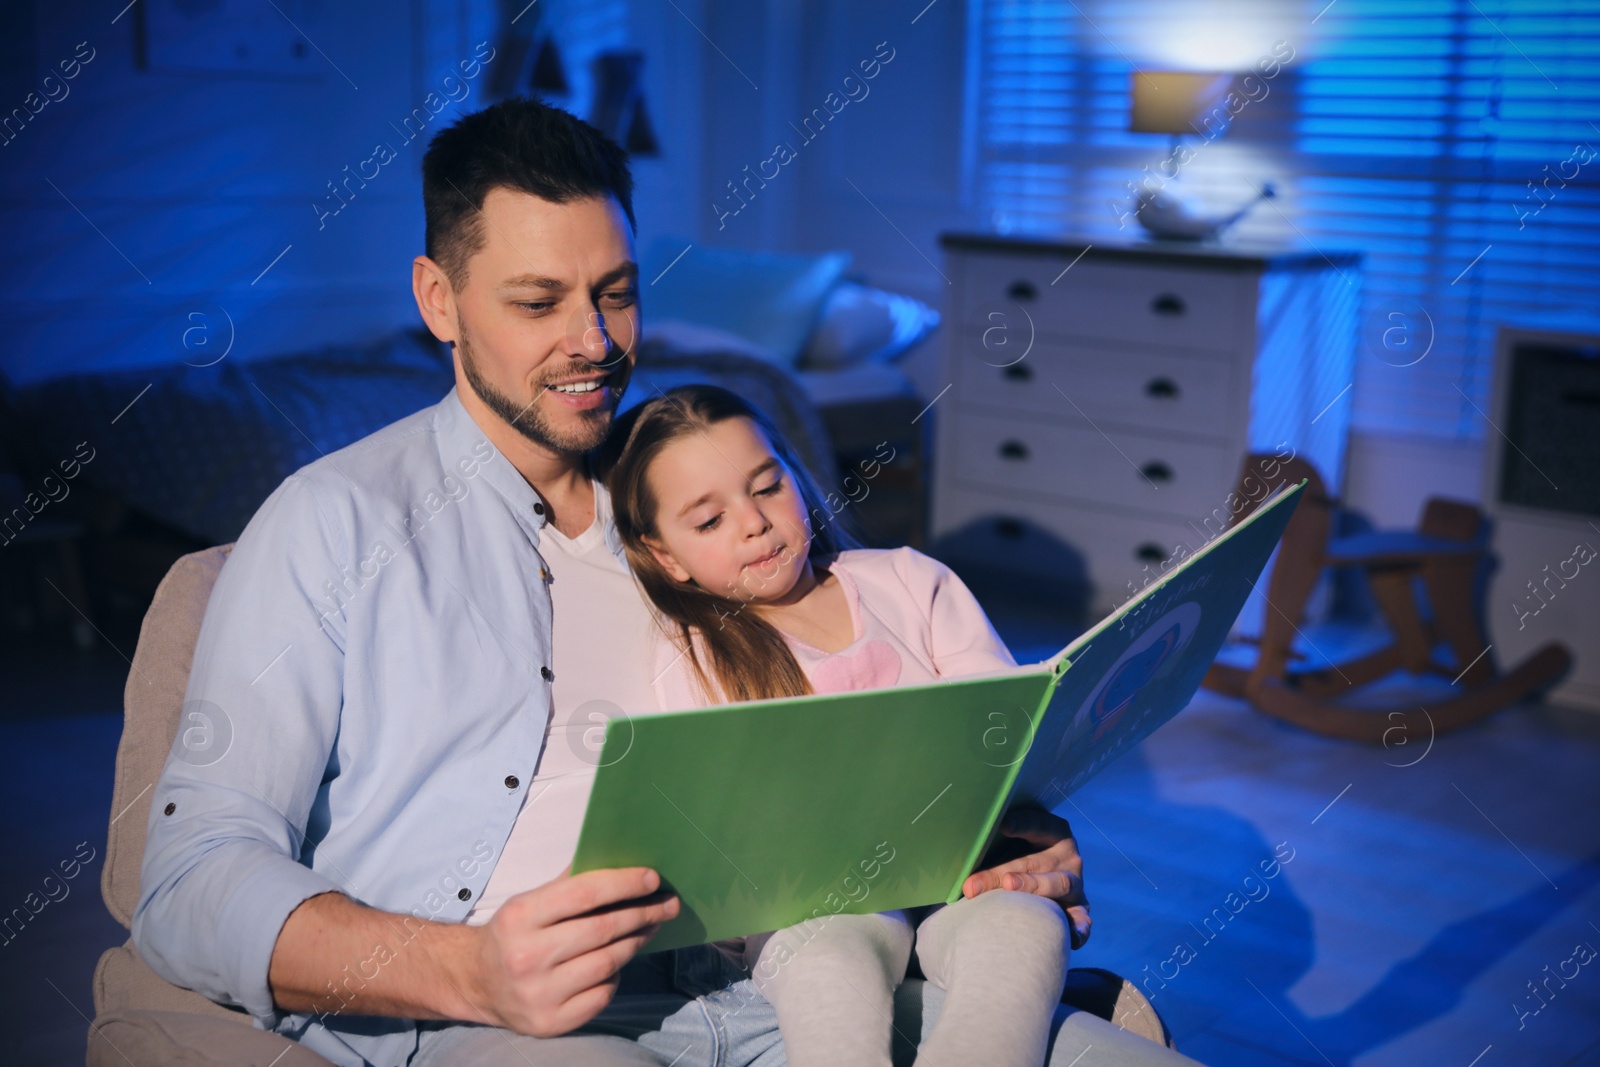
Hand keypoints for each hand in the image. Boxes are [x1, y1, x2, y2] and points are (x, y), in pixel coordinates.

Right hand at [470, 866, 679, 1035]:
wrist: (476, 982)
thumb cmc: (513, 933)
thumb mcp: (529, 901)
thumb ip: (569, 883)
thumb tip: (619, 860)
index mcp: (521, 917)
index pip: (584, 894)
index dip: (623, 884)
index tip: (652, 878)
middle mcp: (527, 957)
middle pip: (602, 931)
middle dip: (642, 914)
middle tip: (667, 904)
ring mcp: (539, 994)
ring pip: (607, 964)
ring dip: (636, 942)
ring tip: (650, 927)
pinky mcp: (550, 1022)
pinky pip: (601, 995)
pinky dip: (614, 976)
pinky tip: (617, 962)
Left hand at [961, 807, 1090, 948]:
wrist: (1043, 879)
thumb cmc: (1017, 857)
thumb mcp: (1011, 844)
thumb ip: (995, 842)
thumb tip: (959, 845)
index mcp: (1054, 832)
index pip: (1039, 824)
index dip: (1022, 824)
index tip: (1001, 824)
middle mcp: (1067, 856)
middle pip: (1034, 862)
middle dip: (1000, 873)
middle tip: (973, 885)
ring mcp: (1076, 883)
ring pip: (1059, 883)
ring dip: (1034, 886)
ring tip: (1009, 887)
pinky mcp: (1080, 909)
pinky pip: (1082, 920)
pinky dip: (1079, 928)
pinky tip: (1070, 936)